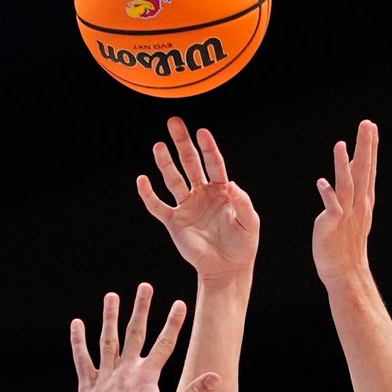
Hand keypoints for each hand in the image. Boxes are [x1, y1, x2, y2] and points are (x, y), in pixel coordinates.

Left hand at [71, 284, 219, 391]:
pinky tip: (77, 324)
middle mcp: (126, 371)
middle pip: (135, 333)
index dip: (174, 323)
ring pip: (108, 340)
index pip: (165, 343)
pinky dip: (79, 341)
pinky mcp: (88, 387)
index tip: (180, 303)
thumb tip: (217, 378)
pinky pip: (82, 359)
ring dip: (110, 317)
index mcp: (148, 377)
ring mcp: (105, 376)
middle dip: (142, 308)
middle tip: (145, 286)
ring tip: (112, 296)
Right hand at [137, 117, 258, 280]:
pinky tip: (142, 180)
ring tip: (158, 146)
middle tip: (174, 122)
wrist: (227, 269)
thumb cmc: (242, 245)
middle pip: (190, 164)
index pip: (214, 164)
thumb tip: (230, 184)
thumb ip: (241, 202)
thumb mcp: (249, 222)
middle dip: (182, 144)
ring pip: (173, 180)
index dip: (208, 148)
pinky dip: (148, 194)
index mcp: (221, 190)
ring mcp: (187, 207)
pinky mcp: (174, 222)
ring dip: (165, 163)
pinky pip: (158, 206)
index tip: (202, 132)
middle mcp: (202, 194)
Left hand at [311, 120, 377, 288]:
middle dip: (365, 147)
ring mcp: (346, 215)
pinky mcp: (332, 226)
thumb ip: (353, 192)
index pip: (368, 169)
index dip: (370, 147)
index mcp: (363, 200)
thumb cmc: (347, 243)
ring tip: (341, 144)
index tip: (371, 127)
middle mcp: (358, 204)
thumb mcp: (354, 213)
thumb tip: (351, 170)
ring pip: (347, 185)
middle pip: (363, 171)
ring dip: (343, 165)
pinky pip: (331, 208)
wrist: (346, 272)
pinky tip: (322, 181)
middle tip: (368, 123)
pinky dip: (328, 195)